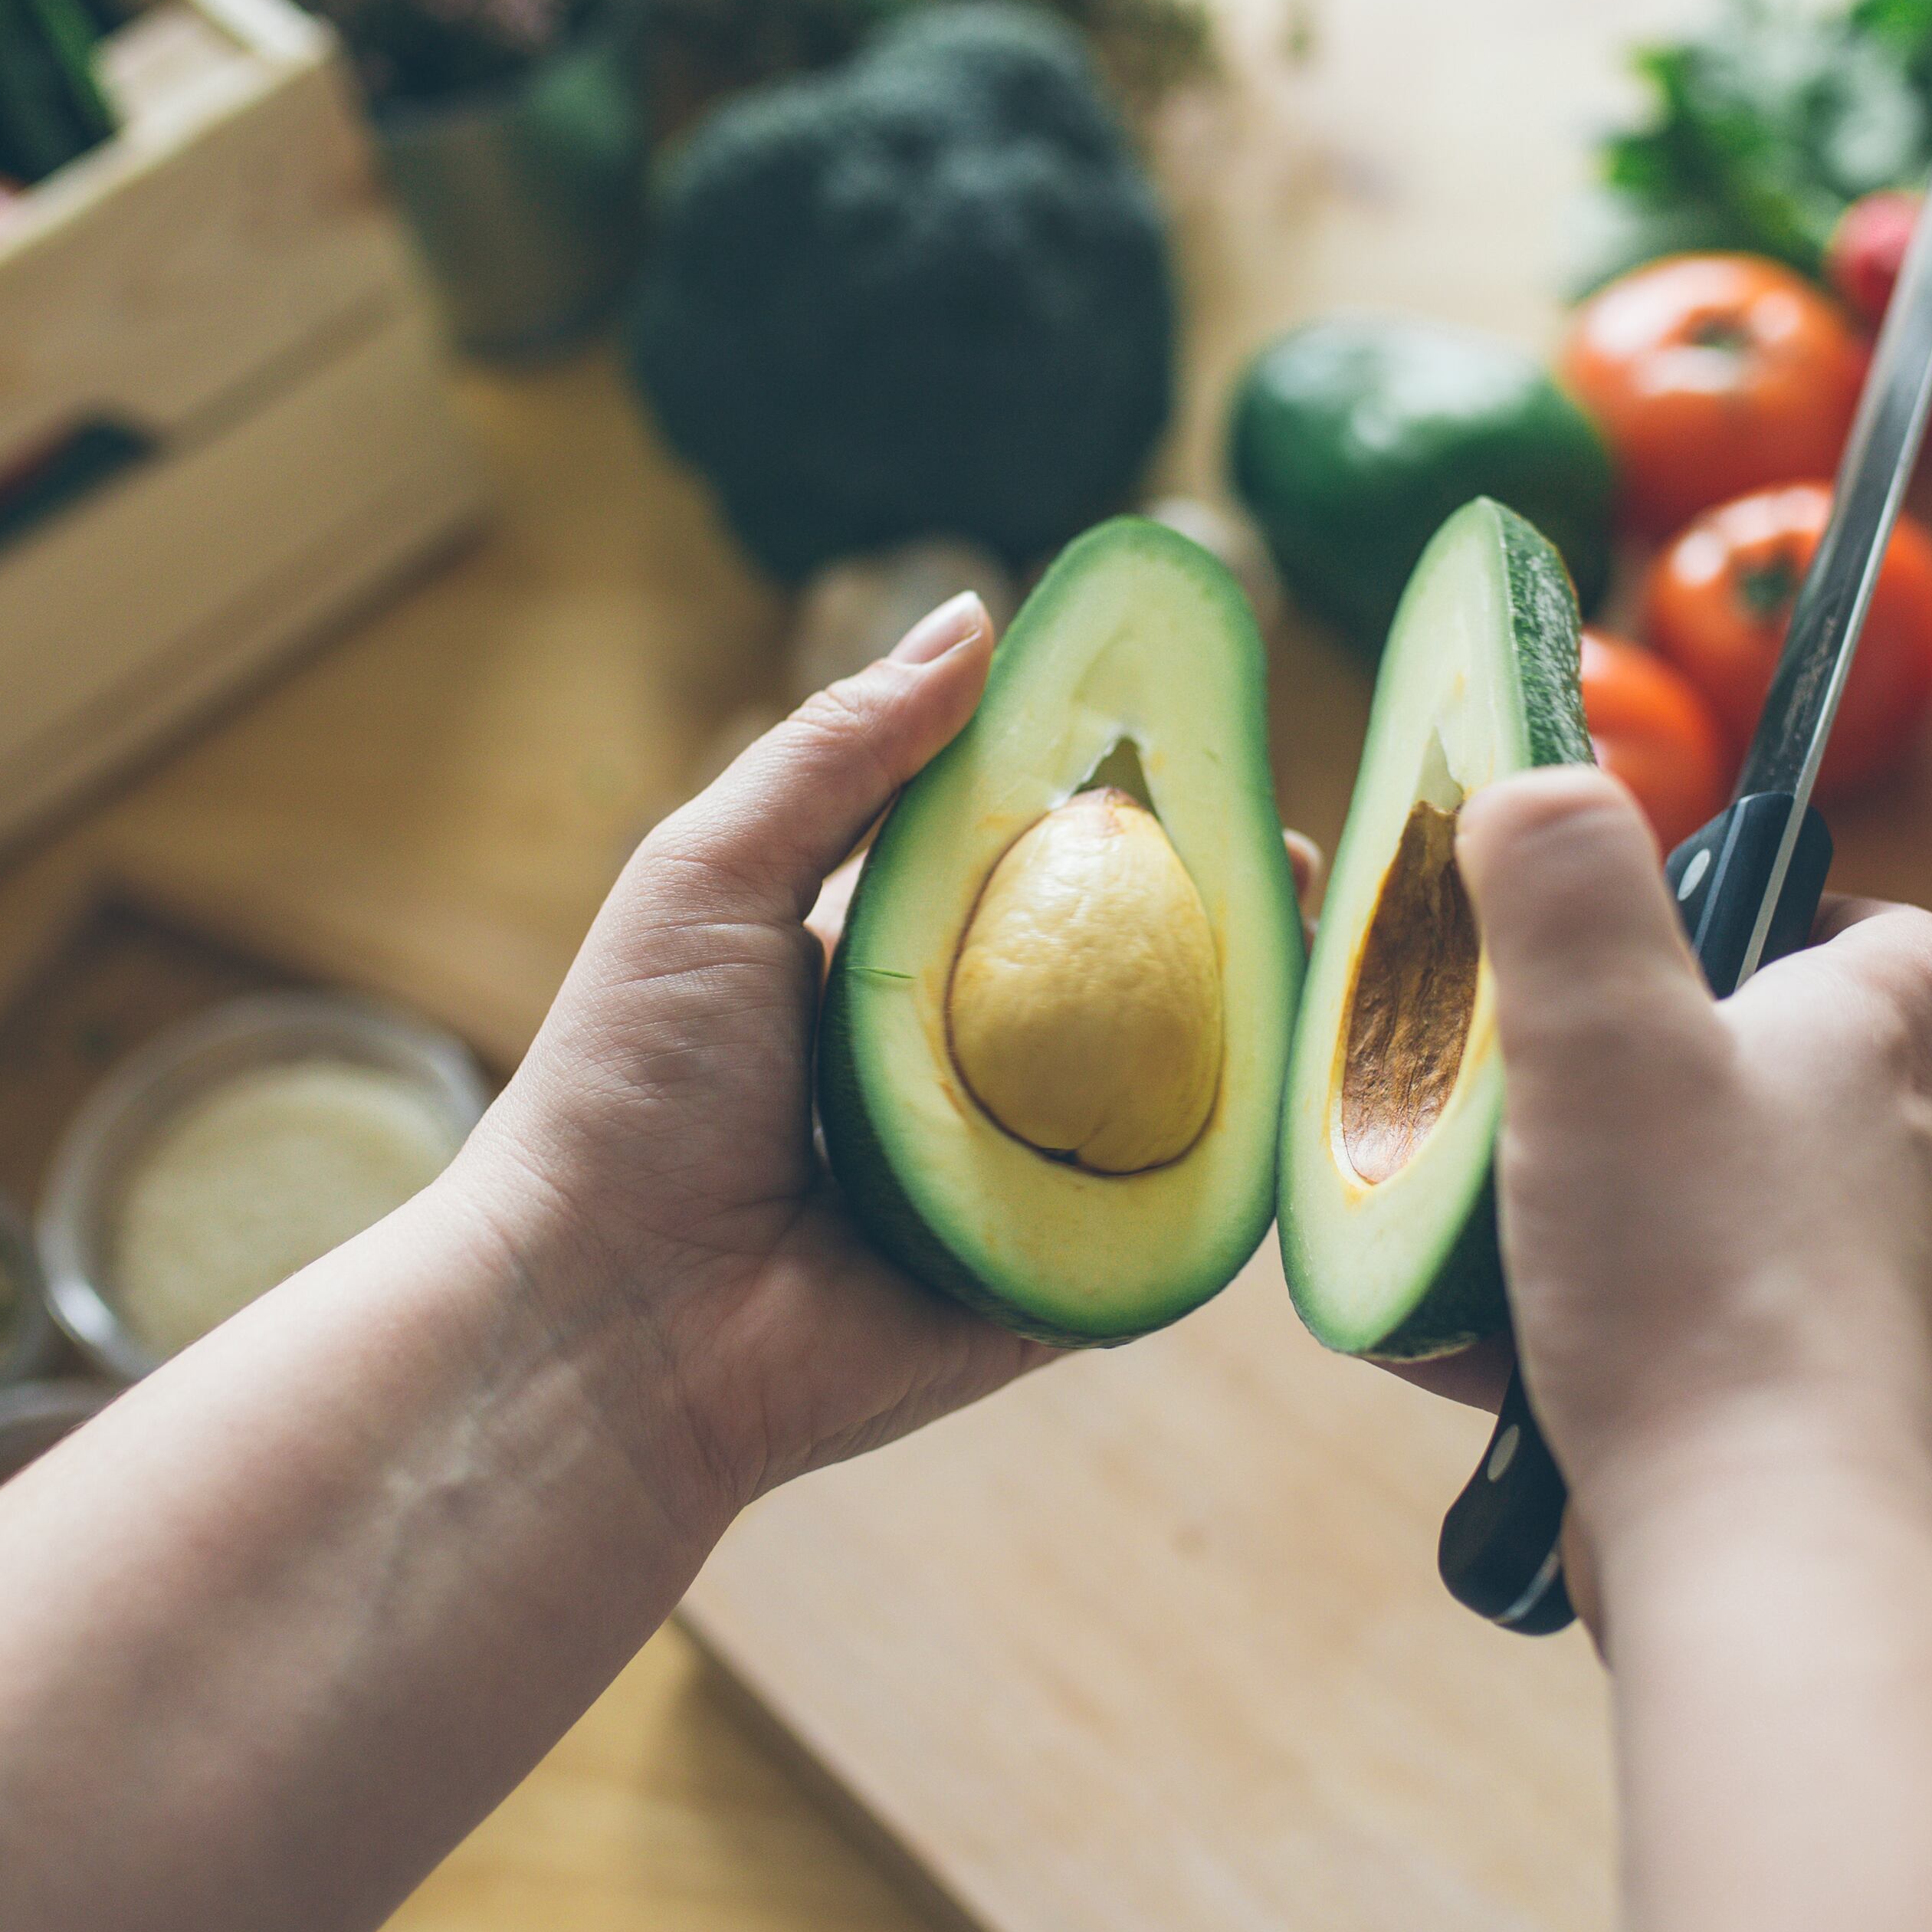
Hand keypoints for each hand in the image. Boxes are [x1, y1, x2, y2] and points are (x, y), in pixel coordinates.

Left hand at [452, 589, 1322, 1540]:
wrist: (604, 1313)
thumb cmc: (631, 1081)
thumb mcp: (714, 872)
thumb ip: (843, 749)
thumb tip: (976, 617)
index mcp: (884, 970)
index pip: (1031, 871)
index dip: (1122, 814)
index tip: (1209, 756)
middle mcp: (958, 1073)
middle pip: (1124, 981)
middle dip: (1220, 918)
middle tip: (1296, 860)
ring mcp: (1011, 1185)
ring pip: (1166, 1102)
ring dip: (1253, 1036)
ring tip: (1327, 961)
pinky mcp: (1047, 1290)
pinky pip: (1160, 1229)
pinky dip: (1229, 1176)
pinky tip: (1306, 1102)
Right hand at [1453, 767, 1931, 1554]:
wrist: (1750, 1548)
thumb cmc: (1703, 1279)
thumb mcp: (1605, 1030)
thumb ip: (1567, 883)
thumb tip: (1539, 778)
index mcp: (1861, 1053)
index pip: (1913, 948)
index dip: (1829, 910)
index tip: (1706, 912)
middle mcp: (1861, 1171)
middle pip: (1766, 1068)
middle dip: (1634, 1051)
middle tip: (1509, 1049)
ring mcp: (1811, 1298)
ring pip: (1679, 1202)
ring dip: (1557, 1191)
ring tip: (1441, 1201)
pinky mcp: (1746, 1403)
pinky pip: (1628, 1323)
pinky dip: (1531, 1316)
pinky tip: (1433, 1337)